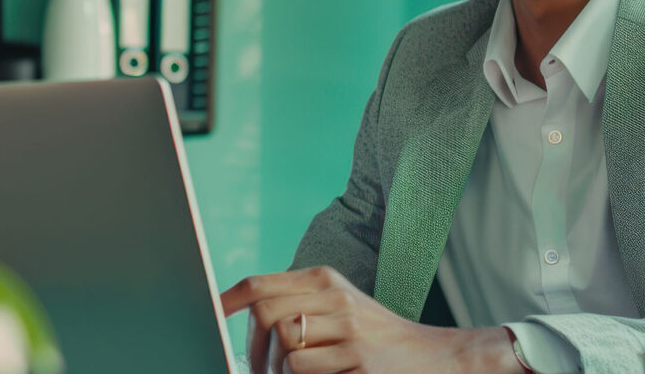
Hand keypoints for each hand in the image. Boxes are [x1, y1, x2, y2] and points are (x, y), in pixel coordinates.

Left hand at [219, 265, 521, 373]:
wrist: (436, 358)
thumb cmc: (377, 339)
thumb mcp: (338, 310)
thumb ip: (296, 308)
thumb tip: (244, 323)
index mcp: (325, 281)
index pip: (260, 284)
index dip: (226, 301)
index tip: (208, 316)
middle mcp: (336, 298)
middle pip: (265, 315)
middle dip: (252, 350)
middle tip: (259, 369)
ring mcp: (349, 330)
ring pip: (283, 348)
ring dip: (276, 371)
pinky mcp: (358, 361)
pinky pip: (305, 370)